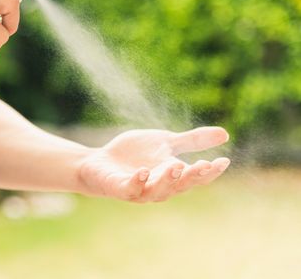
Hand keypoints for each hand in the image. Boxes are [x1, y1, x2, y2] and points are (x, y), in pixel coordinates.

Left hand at [76, 127, 229, 201]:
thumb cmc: (133, 154)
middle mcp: (158, 187)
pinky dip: (137, 181)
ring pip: (157, 190)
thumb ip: (191, 141)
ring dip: (168, 179)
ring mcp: (138, 189)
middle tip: (204, 164)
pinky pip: (130, 189)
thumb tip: (225, 134)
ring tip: (177, 165)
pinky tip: (143, 171)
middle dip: (192, 176)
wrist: (99, 161)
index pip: (195, 177)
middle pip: (179, 186)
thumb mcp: (165, 142)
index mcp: (172, 176)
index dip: (209, 172)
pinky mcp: (118, 188)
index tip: (224, 160)